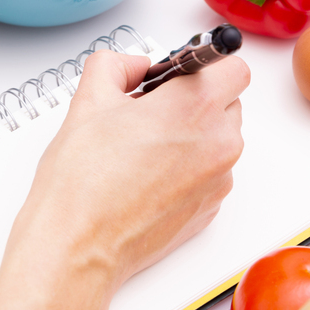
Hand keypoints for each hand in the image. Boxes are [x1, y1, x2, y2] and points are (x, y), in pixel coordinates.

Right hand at [0, 50, 248, 309]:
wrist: (77, 246)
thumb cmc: (81, 183)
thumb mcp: (88, 100)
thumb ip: (115, 65)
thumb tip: (132, 66)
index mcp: (195, 106)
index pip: (232, 65)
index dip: (202, 64)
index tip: (177, 71)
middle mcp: (219, 143)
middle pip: (229, 102)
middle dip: (194, 99)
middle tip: (147, 109)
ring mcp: (218, 181)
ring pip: (218, 140)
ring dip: (191, 135)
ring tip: (140, 147)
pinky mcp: (208, 210)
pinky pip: (209, 175)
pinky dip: (186, 169)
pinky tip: (143, 176)